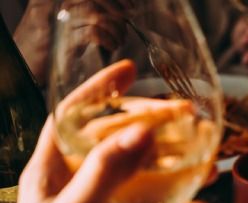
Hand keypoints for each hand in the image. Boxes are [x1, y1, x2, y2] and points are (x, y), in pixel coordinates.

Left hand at [0, 61, 206, 202]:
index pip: (75, 118)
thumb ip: (110, 172)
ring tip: (206, 160)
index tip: (128, 70)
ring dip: (175, 172)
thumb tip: (143, 132)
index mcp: (53, 172)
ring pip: (145, 185)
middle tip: (187, 118)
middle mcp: (78, 190)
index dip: (100, 92)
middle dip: (153, 131)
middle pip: (119, 147)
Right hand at [13, 0, 131, 81]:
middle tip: (125, 28)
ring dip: (115, 29)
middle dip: (118, 13)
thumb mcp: (73, 27)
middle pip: (96, 0)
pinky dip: (109, 39)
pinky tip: (112, 46)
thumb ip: (90, 17)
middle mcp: (60, 6)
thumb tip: (120, 15)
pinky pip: (93, 33)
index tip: (130, 8)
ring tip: (118, 40)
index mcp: (63, 0)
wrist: (33, 66)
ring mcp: (61, 22)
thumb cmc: (54, 47)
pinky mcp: (65, 41)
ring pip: (96, 15)